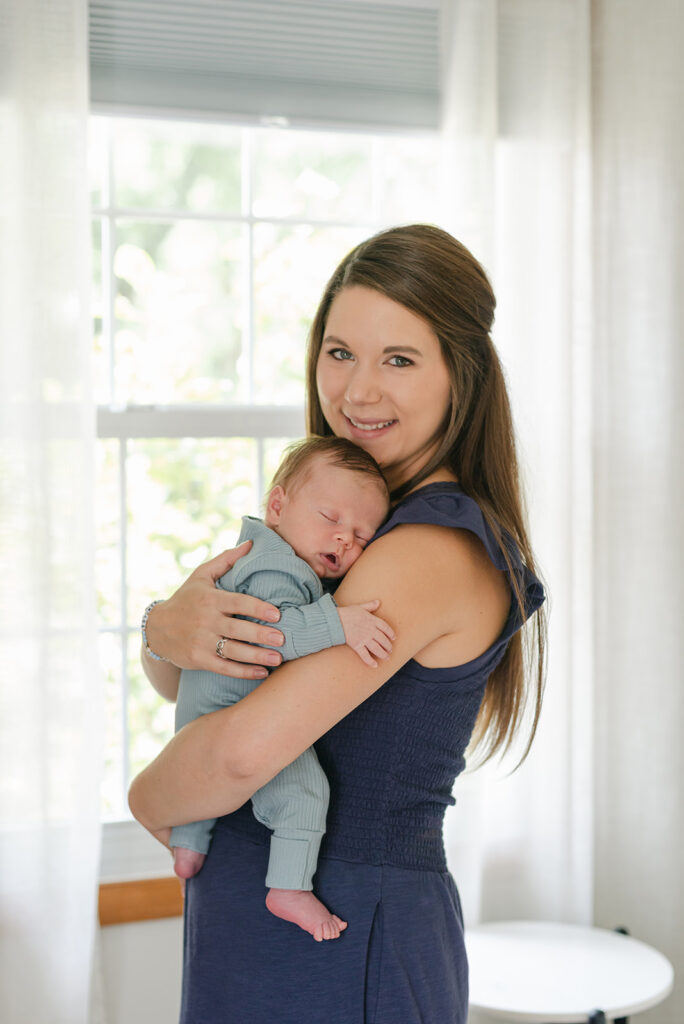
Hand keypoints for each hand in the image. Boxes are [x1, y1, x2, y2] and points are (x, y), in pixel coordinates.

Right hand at [144, 543, 284, 677]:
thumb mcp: (202, 575)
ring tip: (278, 658)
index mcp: (210, 599)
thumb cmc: (186, 598)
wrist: (157, 628)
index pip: (237, 603)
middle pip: (237, 629)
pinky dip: (243, 671)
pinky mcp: (198, 659)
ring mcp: (201, 642)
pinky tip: (261, 672)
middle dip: (261, 635)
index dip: (258, 608)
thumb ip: (227, 560)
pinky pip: (224, 667)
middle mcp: (205, 620)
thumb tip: (252, 543)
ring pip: (233, 651)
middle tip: (283, 638)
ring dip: (256, 656)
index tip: (277, 614)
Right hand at [337, 600, 394, 666]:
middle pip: (383, 640)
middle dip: (388, 646)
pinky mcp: (357, 645)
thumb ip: (370, 605)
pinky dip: (370, 661)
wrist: (335, 620)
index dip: (391, 633)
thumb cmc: (347, 613)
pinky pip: (365, 655)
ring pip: (377, 648)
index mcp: (372, 620)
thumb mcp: (360, 607)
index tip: (394, 638)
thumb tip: (378, 602)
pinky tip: (375, 665)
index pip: (386, 627)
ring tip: (387, 658)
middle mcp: (370, 630)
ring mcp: (364, 638)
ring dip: (383, 654)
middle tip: (390, 650)